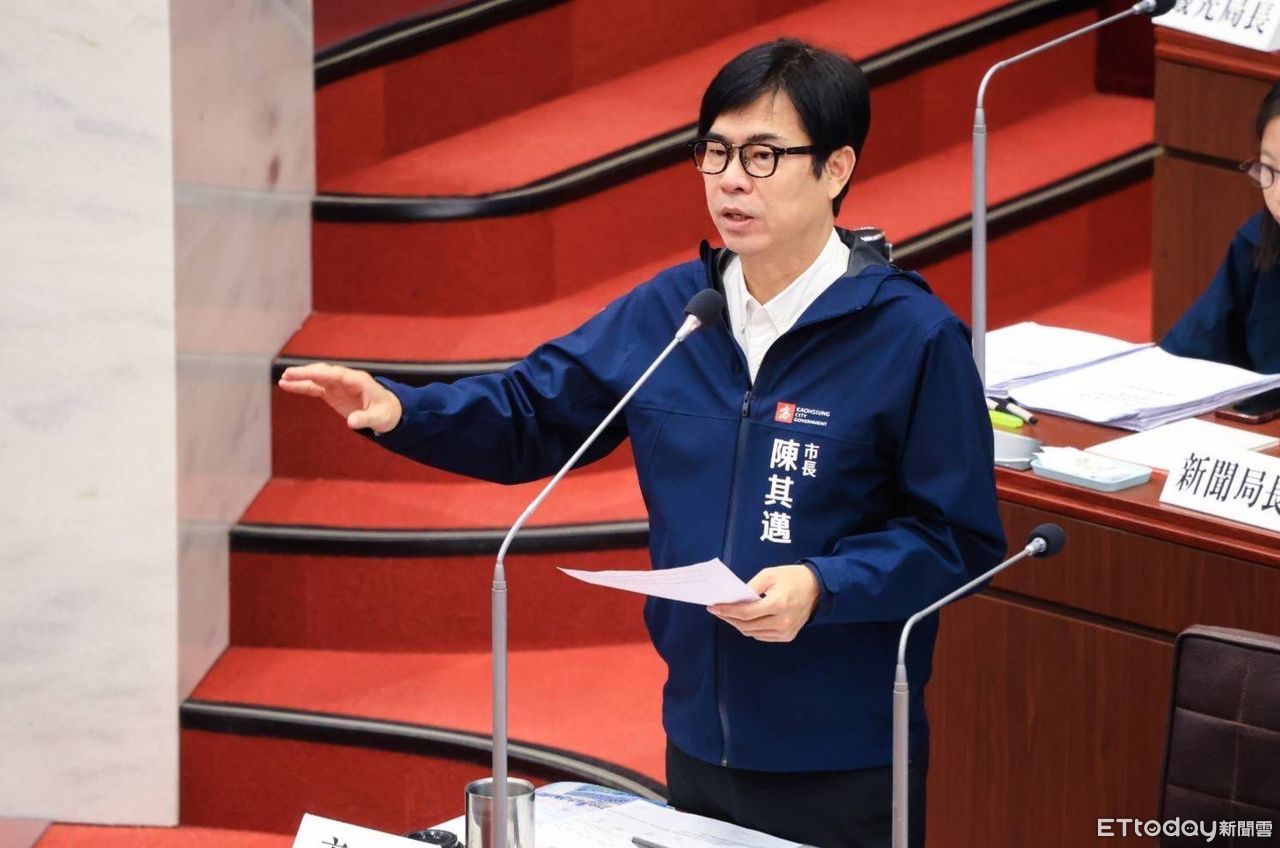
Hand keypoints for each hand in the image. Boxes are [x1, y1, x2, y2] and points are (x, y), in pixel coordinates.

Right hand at [277, 362, 402, 432]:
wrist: (389, 412)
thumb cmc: (386, 413)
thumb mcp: (380, 418)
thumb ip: (366, 419)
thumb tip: (352, 422)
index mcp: (359, 381)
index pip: (336, 374)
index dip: (320, 373)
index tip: (305, 373)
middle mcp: (346, 380)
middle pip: (324, 372)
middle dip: (306, 372)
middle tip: (288, 374)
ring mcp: (338, 385)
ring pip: (316, 378)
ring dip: (301, 377)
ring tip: (283, 378)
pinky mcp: (332, 393)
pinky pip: (314, 388)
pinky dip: (302, 386)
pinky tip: (287, 385)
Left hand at [707, 564, 819, 642]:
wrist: (817, 589)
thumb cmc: (792, 577)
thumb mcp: (769, 574)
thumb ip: (750, 587)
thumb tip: (732, 600)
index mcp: (778, 604)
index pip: (746, 613)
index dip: (727, 611)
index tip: (713, 607)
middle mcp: (782, 622)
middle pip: (747, 625)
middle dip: (729, 618)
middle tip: (717, 610)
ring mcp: (785, 632)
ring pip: (753, 633)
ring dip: (738, 624)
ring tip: (728, 615)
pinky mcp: (787, 637)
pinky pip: (762, 636)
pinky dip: (750, 629)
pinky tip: (744, 620)